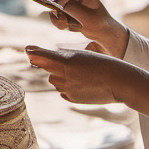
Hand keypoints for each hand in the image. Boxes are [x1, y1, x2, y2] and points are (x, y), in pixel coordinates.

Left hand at [26, 46, 148, 127]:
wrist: (121, 82)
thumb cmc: (104, 63)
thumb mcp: (84, 54)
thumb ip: (63, 56)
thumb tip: (45, 59)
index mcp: (66, 61)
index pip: (41, 56)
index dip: (34, 52)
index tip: (28, 50)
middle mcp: (63, 76)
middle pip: (48, 69)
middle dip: (53, 65)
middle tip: (72, 63)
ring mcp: (67, 89)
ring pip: (55, 80)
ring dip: (62, 76)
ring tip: (82, 74)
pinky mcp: (72, 98)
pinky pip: (63, 91)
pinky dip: (69, 86)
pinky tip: (84, 83)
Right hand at [46, 0, 128, 57]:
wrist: (105, 33)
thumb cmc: (99, 23)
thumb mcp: (86, 16)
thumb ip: (70, 10)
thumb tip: (54, 9)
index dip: (59, 6)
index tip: (63, 17)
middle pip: (55, 3)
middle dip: (60, 17)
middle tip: (68, 25)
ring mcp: (67, 2)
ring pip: (54, 13)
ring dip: (62, 23)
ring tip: (76, 27)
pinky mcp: (65, 12)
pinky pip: (57, 19)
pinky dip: (63, 26)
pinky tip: (75, 28)